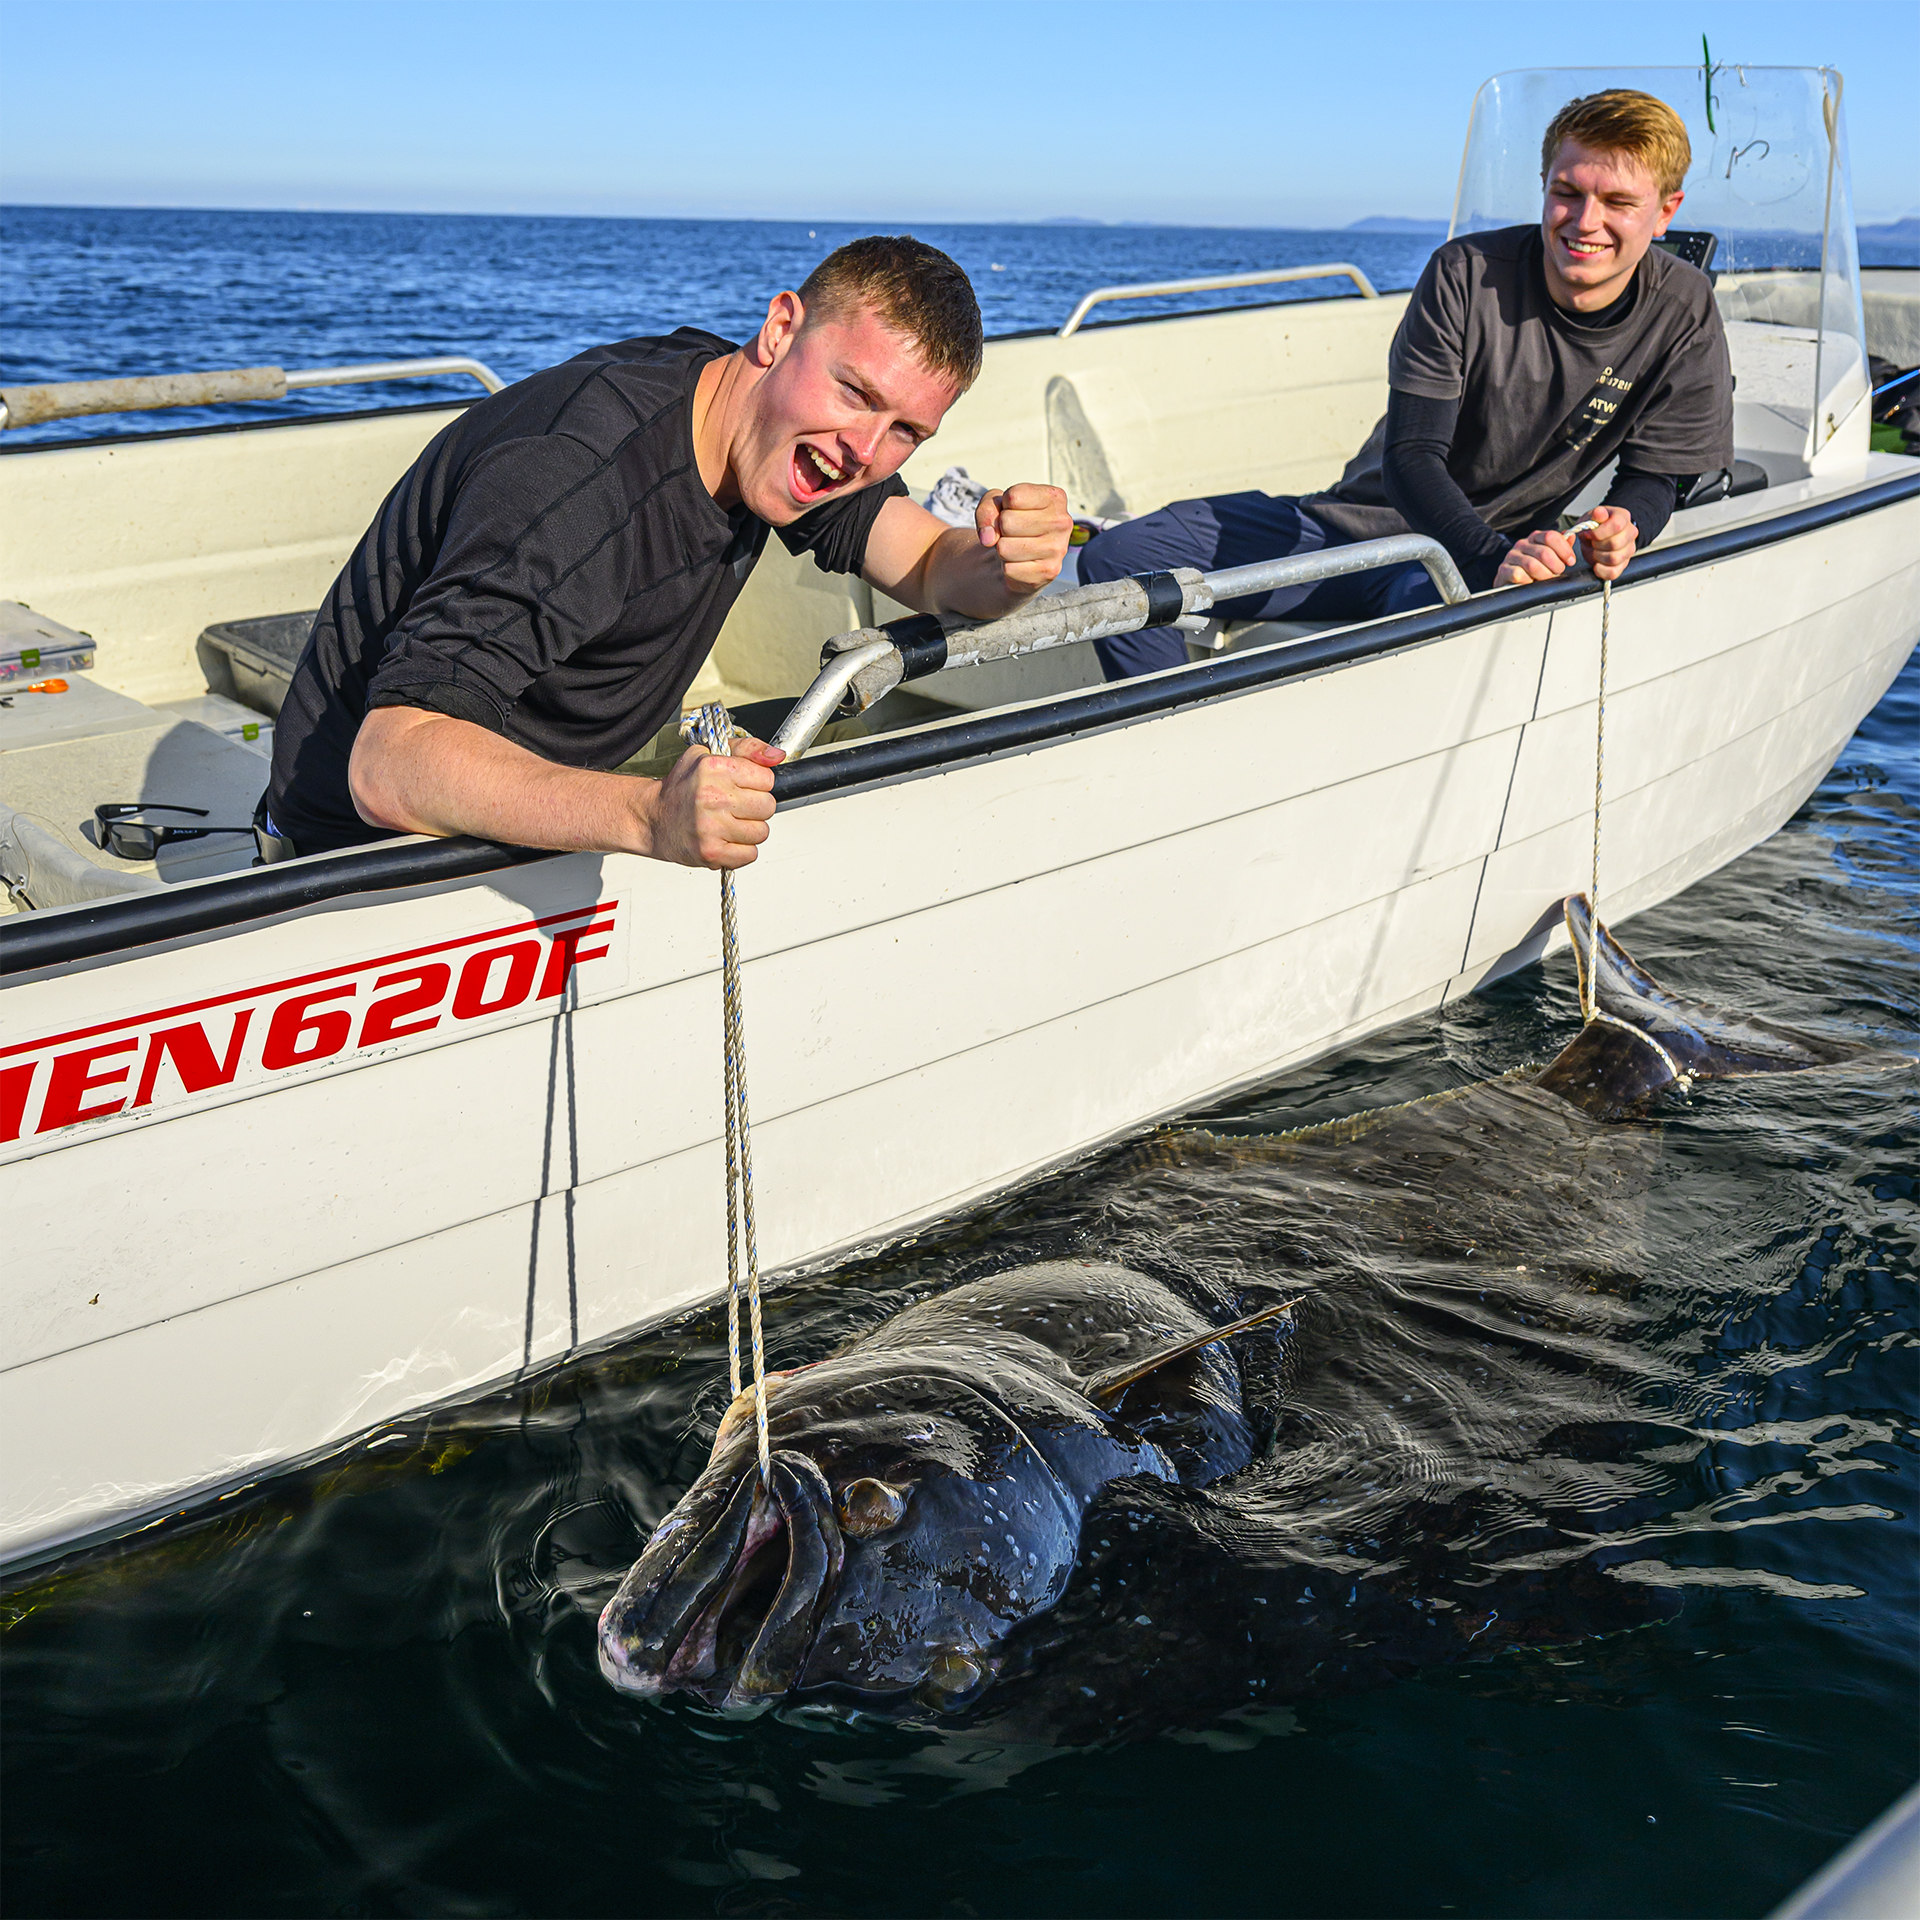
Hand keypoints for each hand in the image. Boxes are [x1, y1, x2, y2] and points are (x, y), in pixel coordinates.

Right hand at [643, 736, 782, 868]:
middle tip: (735, 807)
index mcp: (713, 767)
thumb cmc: (682, 787)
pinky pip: (750, 854)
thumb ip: (747, 749)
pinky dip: (741, 850)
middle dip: (755, 807)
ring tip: (728, 823)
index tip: (742, 786)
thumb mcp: (708, 754)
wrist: (652, 818)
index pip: (766, 778)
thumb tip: (777, 756)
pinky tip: (724, 839)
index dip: (758, 783)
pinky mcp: (711, 852)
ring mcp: (711, 827)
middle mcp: (712, 796)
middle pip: (768, 806)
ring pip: (761, 832)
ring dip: (749, 830)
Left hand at [975, 481, 1071, 595]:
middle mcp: (1061, 522)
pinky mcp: (1048, 572)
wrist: (1022, 555)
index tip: (1013, 510)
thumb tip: (988, 537)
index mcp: (1054, 498)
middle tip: (1013, 532)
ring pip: (1005, 548)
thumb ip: (987, 509)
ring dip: (1003, 548)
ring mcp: (1057, 549)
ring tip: (1015, 545)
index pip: (1013, 496)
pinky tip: (1020, 560)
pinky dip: (1008, 566)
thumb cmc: (1014, 524)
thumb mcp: (997, 504)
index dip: (1003, 506)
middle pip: (1007, 522)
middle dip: (1001, 529)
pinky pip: (1009, 569)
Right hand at [1495, 527, 1578, 586]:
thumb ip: (1562, 547)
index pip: (1551, 536)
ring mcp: (1511, 556)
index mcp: (1535, 537)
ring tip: (1546, 579)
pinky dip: (1528, 581)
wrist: (1512, 582)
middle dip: (1556, 566)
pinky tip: (1530, 582)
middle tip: (1558, 572)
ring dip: (1543, 575)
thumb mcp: (1551, 557)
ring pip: (1532, 565)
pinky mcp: (1503, 569)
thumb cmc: (1534, 570)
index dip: (1564, 550)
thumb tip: (1571, 535)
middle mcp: (1522, 544)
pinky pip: (1518, 574)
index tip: (1570, 561)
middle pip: (1544, 552)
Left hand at [1577, 503, 1638, 580]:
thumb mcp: (1591, 516)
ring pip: (1614, 559)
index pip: (1616, 526)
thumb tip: (1599, 513)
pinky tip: (1596, 564)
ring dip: (1598, 557)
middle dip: (1597, 545)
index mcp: (1623, 518)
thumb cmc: (1594, 526)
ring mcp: (1629, 550)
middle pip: (1615, 544)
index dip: (1598, 532)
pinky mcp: (1623, 565)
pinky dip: (1601, 570)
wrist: (1596, 537)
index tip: (1589, 533)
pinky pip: (1613, 573)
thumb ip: (1595, 514)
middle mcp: (1630, 533)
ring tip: (1595, 551)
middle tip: (1592, 542)